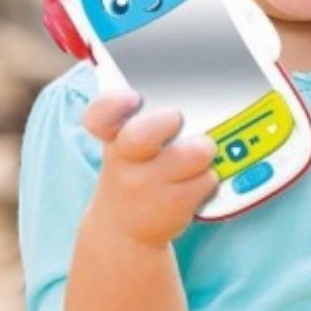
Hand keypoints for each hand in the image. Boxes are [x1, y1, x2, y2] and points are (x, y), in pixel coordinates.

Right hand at [83, 91, 219, 248]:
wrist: (122, 227)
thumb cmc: (133, 169)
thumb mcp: (123, 142)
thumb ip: (142, 116)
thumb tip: (183, 82)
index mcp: (112, 135)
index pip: (100, 116)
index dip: (115, 104)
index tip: (132, 97)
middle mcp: (126, 160)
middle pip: (142, 136)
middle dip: (167, 121)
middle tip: (177, 118)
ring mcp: (149, 185)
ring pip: (193, 154)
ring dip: (203, 148)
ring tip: (200, 149)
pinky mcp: (174, 204)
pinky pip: (208, 177)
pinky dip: (209, 174)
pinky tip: (196, 177)